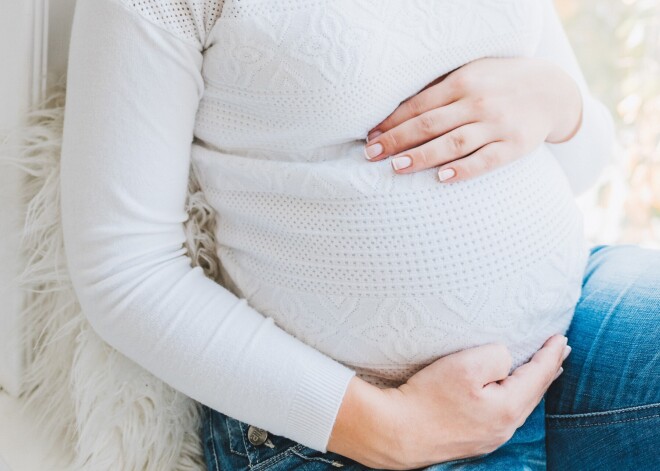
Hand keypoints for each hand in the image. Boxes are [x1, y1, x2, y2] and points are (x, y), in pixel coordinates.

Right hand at [327, 335, 570, 469]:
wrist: (396, 432)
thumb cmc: (428, 396)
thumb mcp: (465, 365)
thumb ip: (497, 356)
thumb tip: (506, 360)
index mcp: (508, 408)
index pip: (539, 376)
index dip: (551, 354)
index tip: (561, 337)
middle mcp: (504, 428)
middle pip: (534, 393)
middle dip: (548, 370)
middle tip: (560, 350)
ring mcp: (488, 437)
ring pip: (519, 405)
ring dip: (532, 384)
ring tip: (542, 370)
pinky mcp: (472, 440)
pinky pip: (503, 414)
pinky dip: (514, 397)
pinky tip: (508, 393)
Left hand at [363, 57, 582, 182]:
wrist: (552, 90)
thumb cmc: (499, 83)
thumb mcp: (471, 74)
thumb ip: (440, 90)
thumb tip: (396, 113)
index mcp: (462, 82)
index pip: (418, 105)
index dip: (392, 122)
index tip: (370, 138)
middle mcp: (477, 102)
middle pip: (429, 124)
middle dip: (397, 140)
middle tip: (372, 155)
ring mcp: (497, 124)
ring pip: (453, 143)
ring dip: (422, 156)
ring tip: (397, 166)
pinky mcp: (514, 145)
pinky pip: (486, 160)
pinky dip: (464, 169)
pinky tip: (442, 178)